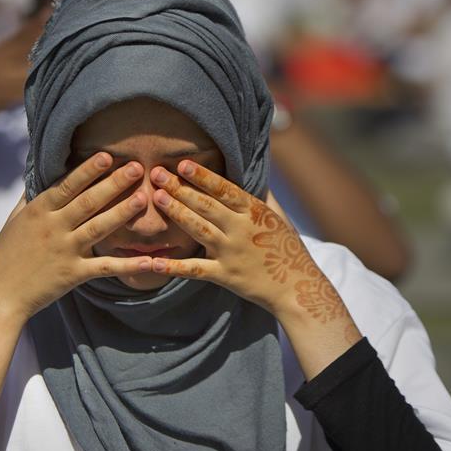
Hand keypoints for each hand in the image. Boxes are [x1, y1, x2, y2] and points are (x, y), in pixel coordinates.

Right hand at [0, 152, 153, 320]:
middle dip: (113, 183)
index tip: (108, 156)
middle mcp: (53, 228)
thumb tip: (38, 171)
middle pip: (88, 202)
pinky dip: (129, 265)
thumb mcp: (14, 220)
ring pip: (98, 228)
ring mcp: (65, 251)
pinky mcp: (73, 274)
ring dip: (122, 212)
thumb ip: (30, 196)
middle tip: (137, 167)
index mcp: (38, 212)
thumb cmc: (6, 255)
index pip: (67, 186)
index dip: (88, 170)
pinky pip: (104, 267)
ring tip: (143, 198)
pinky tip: (150, 260)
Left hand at [147, 160, 347, 323]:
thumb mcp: (277, 217)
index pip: (224, 189)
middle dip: (179, 188)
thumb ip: (259, 197)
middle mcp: (240, 229)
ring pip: (198, 229)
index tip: (183, 164)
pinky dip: (173, 266)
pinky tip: (152, 261)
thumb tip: (250, 174)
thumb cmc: (286, 250)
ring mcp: (231, 253)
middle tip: (157, 174)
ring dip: (176, 212)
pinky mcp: (224, 276)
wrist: (297, 286)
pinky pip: (195, 270)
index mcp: (253, 212)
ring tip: (157, 197)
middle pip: (205, 205)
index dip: (203, 176)